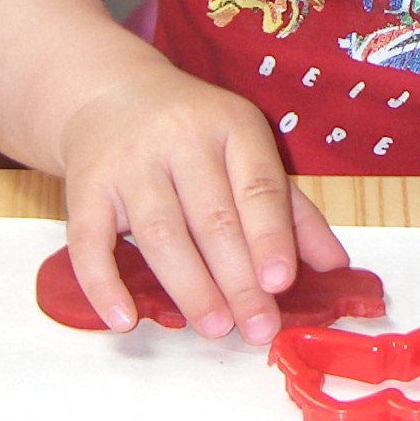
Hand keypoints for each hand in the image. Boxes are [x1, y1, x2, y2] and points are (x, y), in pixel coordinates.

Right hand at [55, 60, 348, 343]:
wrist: (108, 92)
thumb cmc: (192, 135)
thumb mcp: (247, 152)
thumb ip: (290, 209)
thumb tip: (335, 265)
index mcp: (231, 125)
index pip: (257, 185)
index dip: (270, 236)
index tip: (281, 282)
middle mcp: (180, 137)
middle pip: (213, 217)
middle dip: (238, 279)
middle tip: (256, 328)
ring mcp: (129, 161)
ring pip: (161, 233)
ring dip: (189, 286)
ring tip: (215, 327)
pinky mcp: (84, 186)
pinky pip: (90, 240)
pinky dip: (104, 284)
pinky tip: (124, 319)